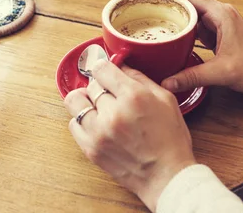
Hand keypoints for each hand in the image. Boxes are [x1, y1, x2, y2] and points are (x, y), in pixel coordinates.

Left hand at [64, 61, 195, 211]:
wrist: (167, 177)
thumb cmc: (170, 139)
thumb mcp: (165, 100)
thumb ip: (140, 78)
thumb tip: (121, 64)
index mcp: (133, 96)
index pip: (101, 69)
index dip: (104, 68)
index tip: (107, 73)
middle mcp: (113, 112)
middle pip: (91, 85)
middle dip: (100, 86)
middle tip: (109, 94)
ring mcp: (99, 132)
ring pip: (74, 101)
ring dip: (85, 101)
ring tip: (97, 107)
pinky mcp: (91, 149)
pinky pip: (72, 124)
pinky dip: (81, 120)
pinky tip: (95, 123)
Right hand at [137, 0, 242, 95]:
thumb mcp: (222, 73)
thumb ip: (192, 76)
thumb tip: (165, 82)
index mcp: (220, 14)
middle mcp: (218, 12)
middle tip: (138, 0)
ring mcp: (217, 20)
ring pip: (188, 7)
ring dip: (168, 7)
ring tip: (146, 10)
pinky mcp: (216, 29)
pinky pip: (193, 20)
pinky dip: (177, 20)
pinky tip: (164, 27)